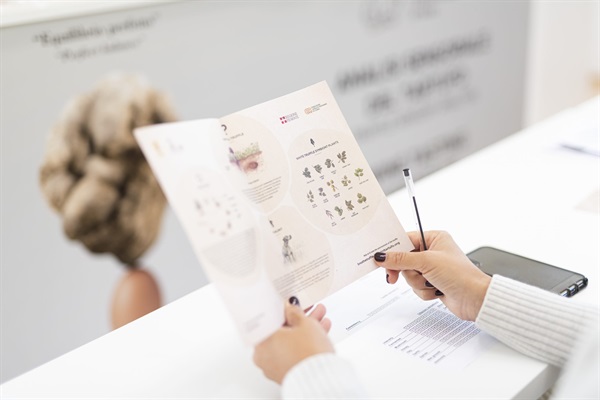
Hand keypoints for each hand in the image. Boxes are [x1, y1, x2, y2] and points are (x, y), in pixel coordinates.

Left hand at [253, 303, 333, 383]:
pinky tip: (319, 333)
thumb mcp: (305, 323)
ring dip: (305, 329)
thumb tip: (290, 308)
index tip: (293, 303)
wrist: (320, 379)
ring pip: (289, 342)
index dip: (284, 307)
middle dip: (299, 318)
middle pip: (281, 330)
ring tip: (321, 319)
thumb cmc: (308, 352)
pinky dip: (304, 343)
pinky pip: (293, 353)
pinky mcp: (285, 373)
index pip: (270, 318)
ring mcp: (274, 365)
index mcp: (261, 339)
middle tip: (310, 308)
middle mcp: (263, 354)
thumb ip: (295, 312)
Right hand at [374, 231, 490, 320]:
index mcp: (434, 238)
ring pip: (409, 275)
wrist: (476, 299)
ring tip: (431, 282)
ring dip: (417, 282)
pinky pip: (416, 286)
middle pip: (404, 260)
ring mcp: (432, 268)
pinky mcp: (433, 283)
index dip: (393, 250)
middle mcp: (433, 251)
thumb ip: (401, 259)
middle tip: (394, 277)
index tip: (380, 258)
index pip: (405, 240)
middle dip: (407, 271)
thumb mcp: (426, 262)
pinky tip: (436, 290)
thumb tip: (381, 256)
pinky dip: (423, 291)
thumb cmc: (460, 275)